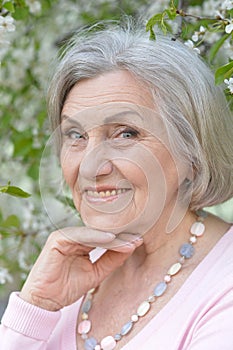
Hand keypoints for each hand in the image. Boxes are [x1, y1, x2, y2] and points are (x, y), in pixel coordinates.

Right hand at [19, 227, 142, 310]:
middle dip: (120, 236)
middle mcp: (74, 236)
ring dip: (111, 236)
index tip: (139, 240)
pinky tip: (110, 238)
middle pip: (100, 233)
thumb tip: (131, 246)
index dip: (122, 239)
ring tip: (128, 239)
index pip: (105, 237)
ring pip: (93, 233)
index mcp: (83, 243)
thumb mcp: (96, 273)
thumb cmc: (68, 287)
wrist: (45, 301)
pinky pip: (80, 235)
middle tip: (138, 237)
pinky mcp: (58, 238)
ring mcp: (65, 236)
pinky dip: (96, 237)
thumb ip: (112, 260)